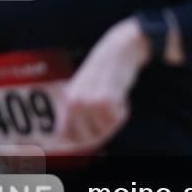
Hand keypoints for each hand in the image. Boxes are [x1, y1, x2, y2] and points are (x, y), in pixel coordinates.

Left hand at [58, 18, 147, 147]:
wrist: (119, 49)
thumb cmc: (105, 70)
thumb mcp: (85, 88)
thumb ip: (79, 111)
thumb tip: (76, 140)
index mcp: (68, 100)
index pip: (67, 136)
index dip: (82, 141)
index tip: (95, 137)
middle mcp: (75, 103)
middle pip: (89, 138)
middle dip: (103, 133)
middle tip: (112, 118)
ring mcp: (89, 102)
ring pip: (105, 130)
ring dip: (115, 119)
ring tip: (116, 101)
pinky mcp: (106, 100)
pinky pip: (118, 120)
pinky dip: (124, 111)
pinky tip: (122, 96)